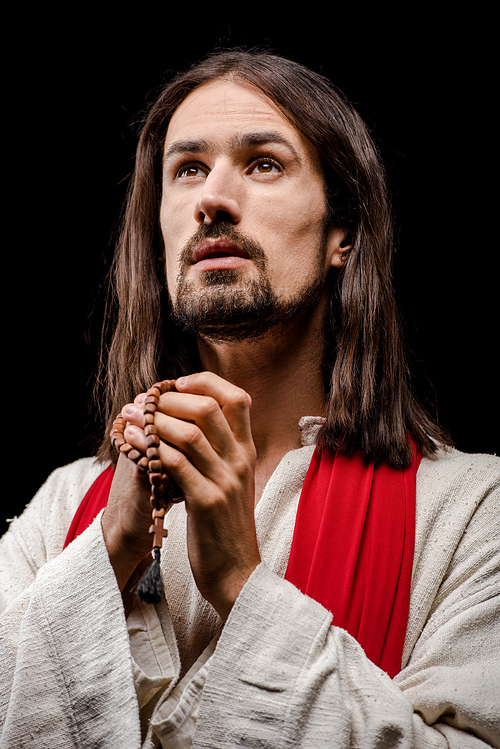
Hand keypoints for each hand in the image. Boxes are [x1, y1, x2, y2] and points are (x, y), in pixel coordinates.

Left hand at [122, 372, 259, 619]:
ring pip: (190, 432)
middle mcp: (240, 461)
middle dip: (170, 398)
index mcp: (246, 452)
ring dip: (153, 420)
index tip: (177, 384)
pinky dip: (151, 447)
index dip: (206, 383)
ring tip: (128, 417)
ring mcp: (225, 480)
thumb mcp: (231, 484)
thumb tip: (191, 424)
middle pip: (209, 407)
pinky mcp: (207, 501)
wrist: (237, 573)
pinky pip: (176, 463)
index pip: (237, 398)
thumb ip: (219, 454)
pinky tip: (131, 443)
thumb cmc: (225, 528)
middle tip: (142, 400)